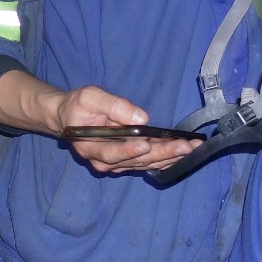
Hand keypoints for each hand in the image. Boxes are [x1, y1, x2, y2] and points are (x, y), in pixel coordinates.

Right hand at [0, 71, 198, 172]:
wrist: (70, 117)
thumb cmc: (79, 105)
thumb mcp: (90, 97)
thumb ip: (114, 106)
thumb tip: (141, 118)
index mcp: (91, 147)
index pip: (113, 152)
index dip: (130, 150)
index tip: (148, 144)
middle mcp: (105, 162)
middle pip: (136, 160)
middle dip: (163, 153)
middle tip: (186, 146)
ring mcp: (117, 164)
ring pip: (146, 164)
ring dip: (170, 157)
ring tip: (192, 148)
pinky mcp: (127, 161)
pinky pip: (148, 163)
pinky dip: (167, 158)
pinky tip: (183, 154)